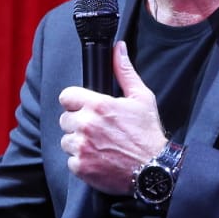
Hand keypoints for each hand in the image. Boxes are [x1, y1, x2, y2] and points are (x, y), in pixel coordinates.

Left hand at [58, 41, 167, 194]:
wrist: (154, 169)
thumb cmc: (148, 133)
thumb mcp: (141, 97)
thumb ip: (125, 72)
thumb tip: (119, 48)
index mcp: (98, 105)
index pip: (66, 96)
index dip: (76, 102)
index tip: (86, 108)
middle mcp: (86, 125)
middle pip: (65, 119)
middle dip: (78, 123)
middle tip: (98, 130)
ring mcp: (81, 147)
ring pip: (66, 140)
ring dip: (78, 143)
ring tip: (100, 145)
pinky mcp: (80, 167)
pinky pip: (70, 160)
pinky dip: (82, 162)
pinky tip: (99, 159)